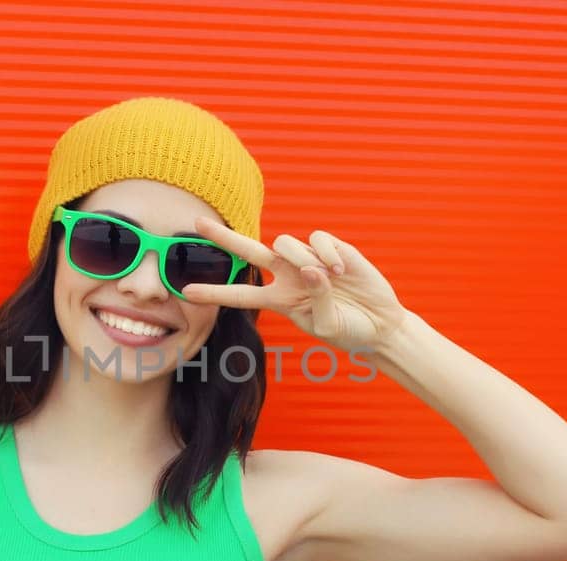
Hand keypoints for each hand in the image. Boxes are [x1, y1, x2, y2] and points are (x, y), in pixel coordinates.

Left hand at [181, 216, 410, 350]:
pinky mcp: (332, 248)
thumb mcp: (328, 326)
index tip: (186, 292)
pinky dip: (327, 253)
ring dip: (301, 256)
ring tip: (329, 277)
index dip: (215, 292)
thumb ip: (315, 299)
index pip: (241, 294)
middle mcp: (288, 276)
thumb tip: (310, 268)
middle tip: (197, 222)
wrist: (380, 324)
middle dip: (224, 238)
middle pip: (249, 252)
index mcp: (280, 300)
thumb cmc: (350, 331)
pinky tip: (343, 271)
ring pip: (285, 242)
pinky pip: (318, 239)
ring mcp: (308, 259)